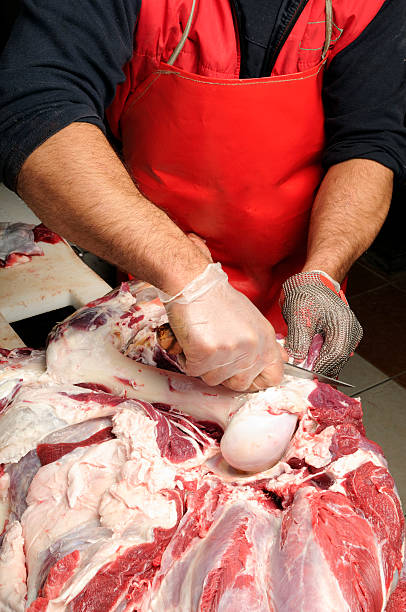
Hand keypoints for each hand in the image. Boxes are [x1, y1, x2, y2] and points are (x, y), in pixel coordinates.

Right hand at [159, 264, 284, 390]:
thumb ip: (265, 343)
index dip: (256, 381)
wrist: (194, 284)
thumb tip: (284, 360)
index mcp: (266, 339)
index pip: (273, 377)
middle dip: (225, 374)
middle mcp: (251, 347)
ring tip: (204, 341)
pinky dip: (188, 358)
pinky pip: (194, 370)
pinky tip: (191, 340)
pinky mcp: (205, 353)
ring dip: (204, 365)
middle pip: (240, 384)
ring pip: (214, 379)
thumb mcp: (252, 320)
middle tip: (216, 353)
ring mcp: (229, 351)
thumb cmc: (218, 300)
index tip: (244, 375)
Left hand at [281, 271, 362, 377]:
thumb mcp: (298, 316)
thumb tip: (297, 360)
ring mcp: (349, 332)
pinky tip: (312, 358)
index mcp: (343, 324)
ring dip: (323, 363)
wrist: (312, 282)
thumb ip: (299, 340)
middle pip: (339, 358)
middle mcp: (351, 329)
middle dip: (322, 368)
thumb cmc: (306, 294)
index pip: (335, 354)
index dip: (321, 367)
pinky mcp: (344, 334)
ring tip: (307, 366)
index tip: (307, 374)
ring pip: (338, 357)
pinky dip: (325, 357)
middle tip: (305, 374)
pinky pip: (336, 351)